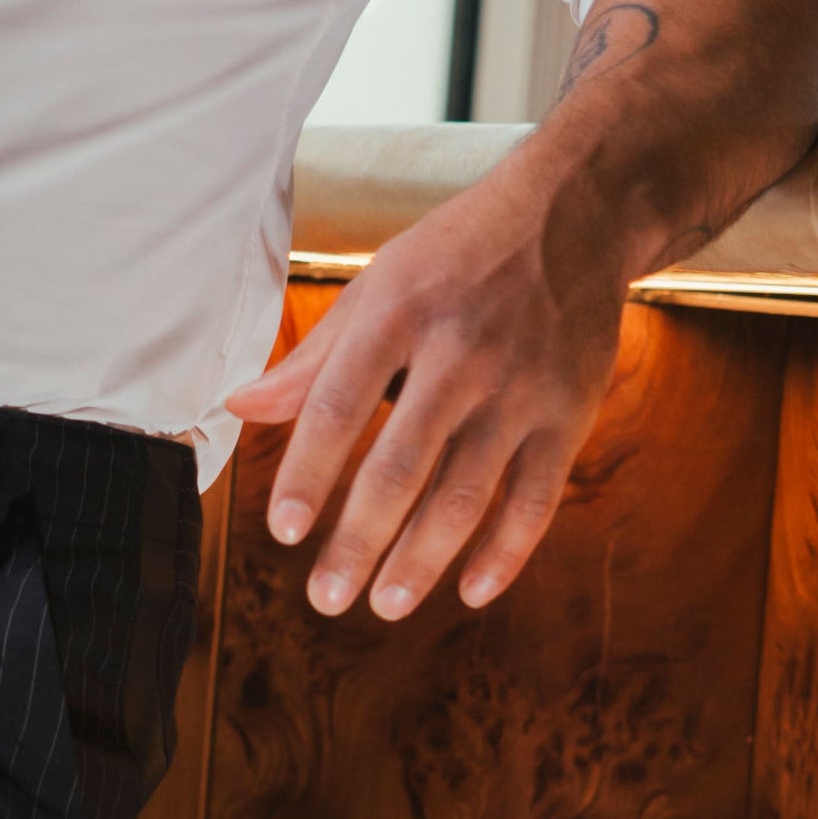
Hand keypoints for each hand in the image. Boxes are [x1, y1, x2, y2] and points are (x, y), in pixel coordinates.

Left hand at [221, 159, 651, 619]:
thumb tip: (242, 409)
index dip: (308, 474)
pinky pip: (536, 500)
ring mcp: (521, 389)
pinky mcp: (569, 414)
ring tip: (385, 604)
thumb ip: (314, 356)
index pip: (338, 406)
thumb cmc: (458, 254)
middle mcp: (460, 353)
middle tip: (326, 597)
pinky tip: (470, 591)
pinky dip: (505, 553)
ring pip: (467, 495)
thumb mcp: (378, 284)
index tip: (283, 532)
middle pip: (401, 466)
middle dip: (360, 541)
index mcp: (399, 312)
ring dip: (423, 560)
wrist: (576, 215)